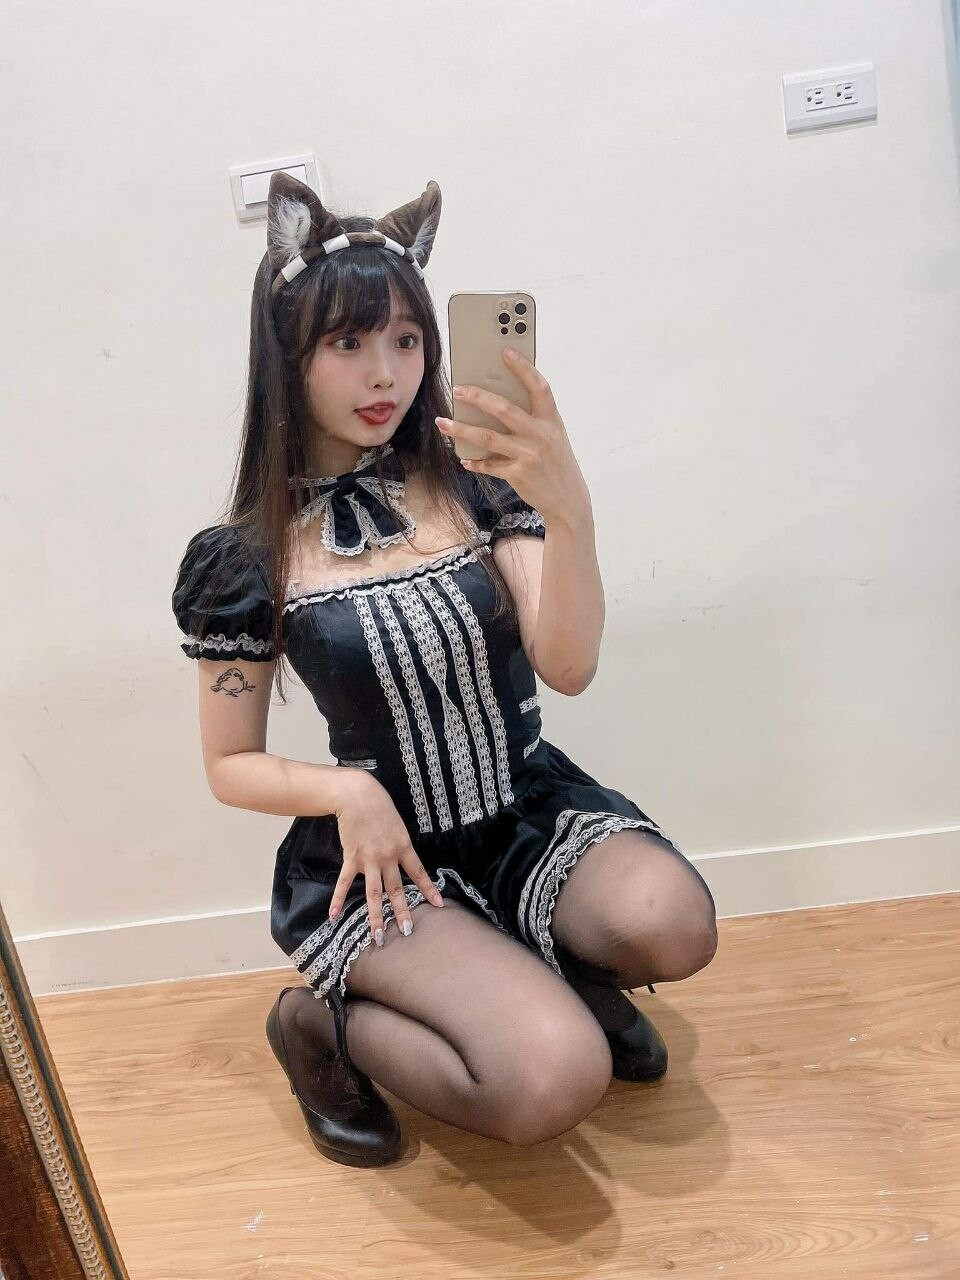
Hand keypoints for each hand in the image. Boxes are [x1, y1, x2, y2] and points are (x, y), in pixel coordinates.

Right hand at [330, 772, 443, 945]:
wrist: (358, 796)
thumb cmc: (380, 806)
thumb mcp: (398, 825)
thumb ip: (400, 845)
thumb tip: (402, 861)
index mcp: (403, 847)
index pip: (419, 873)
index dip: (429, 889)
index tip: (439, 905)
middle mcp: (388, 857)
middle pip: (396, 890)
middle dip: (402, 912)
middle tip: (406, 932)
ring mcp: (368, 860)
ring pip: (373, 894)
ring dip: (375, 916)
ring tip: (377, 936)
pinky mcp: (351, 858)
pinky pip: (344, 883)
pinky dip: (337, 899)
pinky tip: (333, 916)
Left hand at [435, 346, 590, 523]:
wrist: (568, 498)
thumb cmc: (556, 460)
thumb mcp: (553, 434)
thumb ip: (533, 418)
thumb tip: (496, 401)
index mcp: (551, 420)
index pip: (539, 387)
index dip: (523, 368)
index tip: (506, 351)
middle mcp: (541, 435)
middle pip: (504, 410)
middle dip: (477, 397)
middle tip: (457, 389)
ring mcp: (529, 456)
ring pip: (488, 437)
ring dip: (461, 429)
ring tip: (442, 422)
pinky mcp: (518, 475)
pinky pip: (489, 465)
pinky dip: (474, 461)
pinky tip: (464, 458)